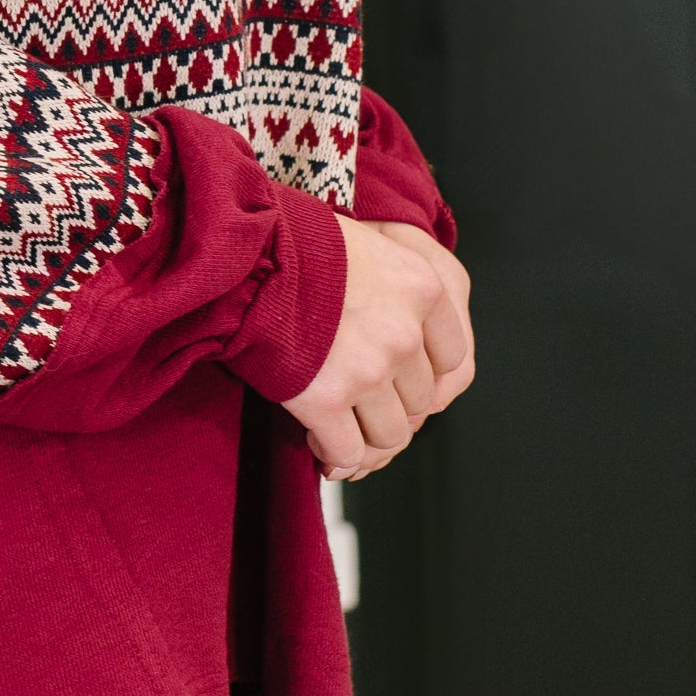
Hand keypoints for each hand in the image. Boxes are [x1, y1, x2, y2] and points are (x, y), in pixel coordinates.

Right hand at [280, 220, 474, 482]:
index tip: (399, 379)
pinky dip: (334, 454)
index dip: (422, 375)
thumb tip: (403, 341)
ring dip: (364, 436)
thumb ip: (397, 291)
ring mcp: (368, 370)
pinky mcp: (326, 400)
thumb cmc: (295, 241)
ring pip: (390, 434)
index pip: (453, 359)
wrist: (242, 253)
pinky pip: (347, 450)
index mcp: (424, 289)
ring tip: (337, 424)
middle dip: (388, 406)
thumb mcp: (370, 244)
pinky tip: (316, 439)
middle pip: (419, 400)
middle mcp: (405, 334)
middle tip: (357, 401)